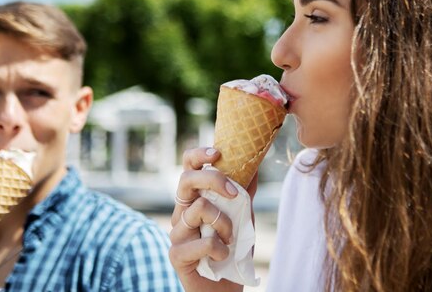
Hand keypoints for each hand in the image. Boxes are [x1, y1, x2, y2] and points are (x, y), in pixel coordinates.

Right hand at [169, 147, 242, 291]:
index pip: (188, 167)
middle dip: (213, 179)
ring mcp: (177, 233)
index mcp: (194, 199)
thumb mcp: (242, 216)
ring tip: (230, 237)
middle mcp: (181, 212)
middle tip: (234, 193)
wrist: (224, 287)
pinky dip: (220, 248)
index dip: (198, 154)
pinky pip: (202, 241)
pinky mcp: (176, 254)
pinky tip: (222, 256)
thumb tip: (254, 164)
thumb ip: (244, 192)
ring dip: (224, 223)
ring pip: (199, 208)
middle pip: (186, 179)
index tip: (218, 152)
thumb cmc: (232, 249)